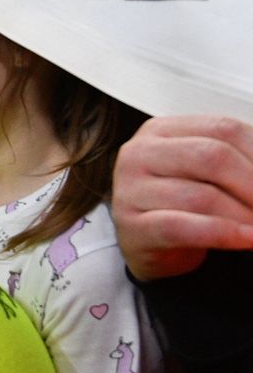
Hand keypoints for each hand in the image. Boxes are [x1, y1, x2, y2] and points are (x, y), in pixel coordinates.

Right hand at [113, 117, 252, 281]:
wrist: (148, 244)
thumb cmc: (181, 204)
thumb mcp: (204, 172)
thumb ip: (236, 161)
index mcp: (161, 130)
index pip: (223, 128)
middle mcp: (139, 154)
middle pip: (212, 156)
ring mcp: (130, 190)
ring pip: (201, 196)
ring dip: (246, 214)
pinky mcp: (132, 226)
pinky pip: (183, 228)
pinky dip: (223, 234)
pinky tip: (247, 238)